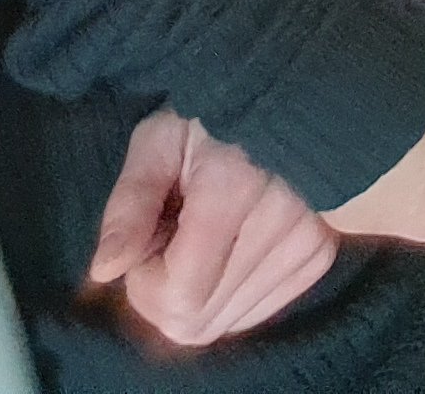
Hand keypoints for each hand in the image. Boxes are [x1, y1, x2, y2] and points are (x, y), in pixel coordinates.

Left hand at [86, 111, 337, 348]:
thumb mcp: (157, 142)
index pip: (178, 298)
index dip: (145, 280)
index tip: (152, 234)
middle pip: (198, 322)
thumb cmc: (209, 120)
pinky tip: (232, 248)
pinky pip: (254, 313)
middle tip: (175, 235)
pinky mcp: (320, 255)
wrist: (288, 101)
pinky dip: (230, 294)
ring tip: (207, 236)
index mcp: (234, 188)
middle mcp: (282, 222)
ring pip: (225, 324)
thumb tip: (104, 271)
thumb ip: (128, 207)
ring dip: (200, 293)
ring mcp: (308, 242)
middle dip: (168, 292)